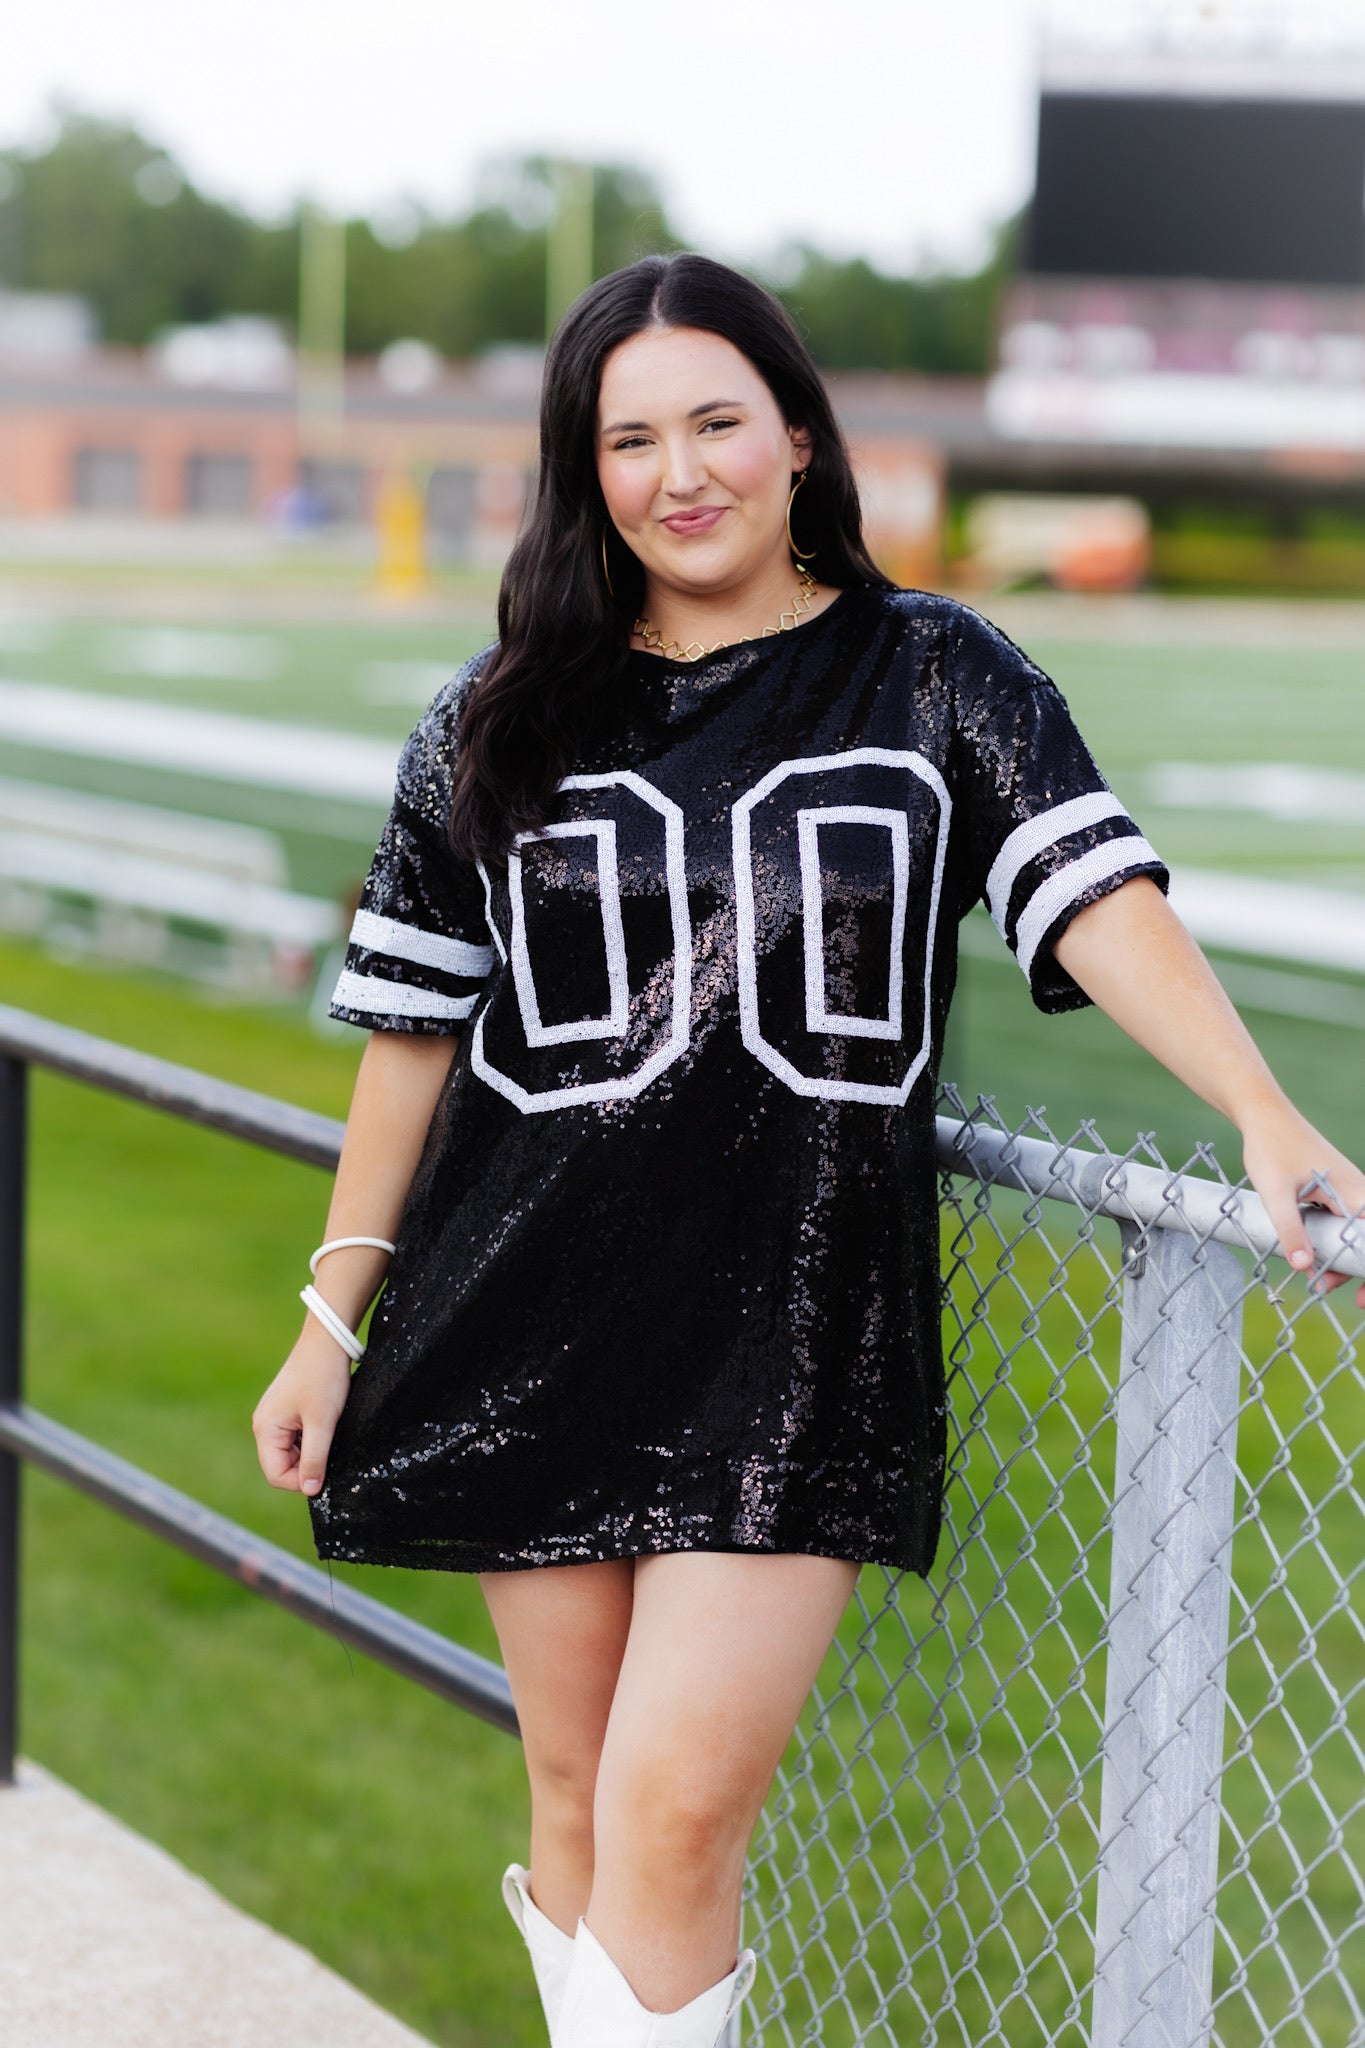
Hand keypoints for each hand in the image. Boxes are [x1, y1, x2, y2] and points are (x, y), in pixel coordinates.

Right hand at [252, 1333, 352, 1495]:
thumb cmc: (323, 1378)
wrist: (328, 1341)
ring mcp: (275, 1417)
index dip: (301, 1481)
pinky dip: (312, 1439)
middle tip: (331, 1450)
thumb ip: (314, 1459)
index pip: (276, 1475)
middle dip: (307, 1466)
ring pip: (291, 1452)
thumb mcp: (322, 1423)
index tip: (326, 1471)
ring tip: (329, 1434)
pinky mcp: (287, 1411)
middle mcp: (264, 1425)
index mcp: (265, 1429)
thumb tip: (310, 1491)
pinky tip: (326, 1426)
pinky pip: (297, 1438)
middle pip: (282, 1466)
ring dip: (311, 1452)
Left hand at [1240, 1103, 1364, 1309]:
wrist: (1264, 1115)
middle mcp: (1360, 1193)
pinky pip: (1343, 1223)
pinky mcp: (1337, 1190)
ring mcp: (1350, 1191)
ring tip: (1312, 1277)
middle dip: (1352, 1270)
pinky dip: (1332, 1242)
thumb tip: (1303, 1268)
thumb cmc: (1270, 1147)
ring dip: (1338, 1257)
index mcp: (1355, 1195)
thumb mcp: (1274, 1194)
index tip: (1362, 1300)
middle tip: (1322, 1289)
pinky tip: (1310, 1254)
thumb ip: (1290, 1230)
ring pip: (1353, 1234)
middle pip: (1364, 1242)